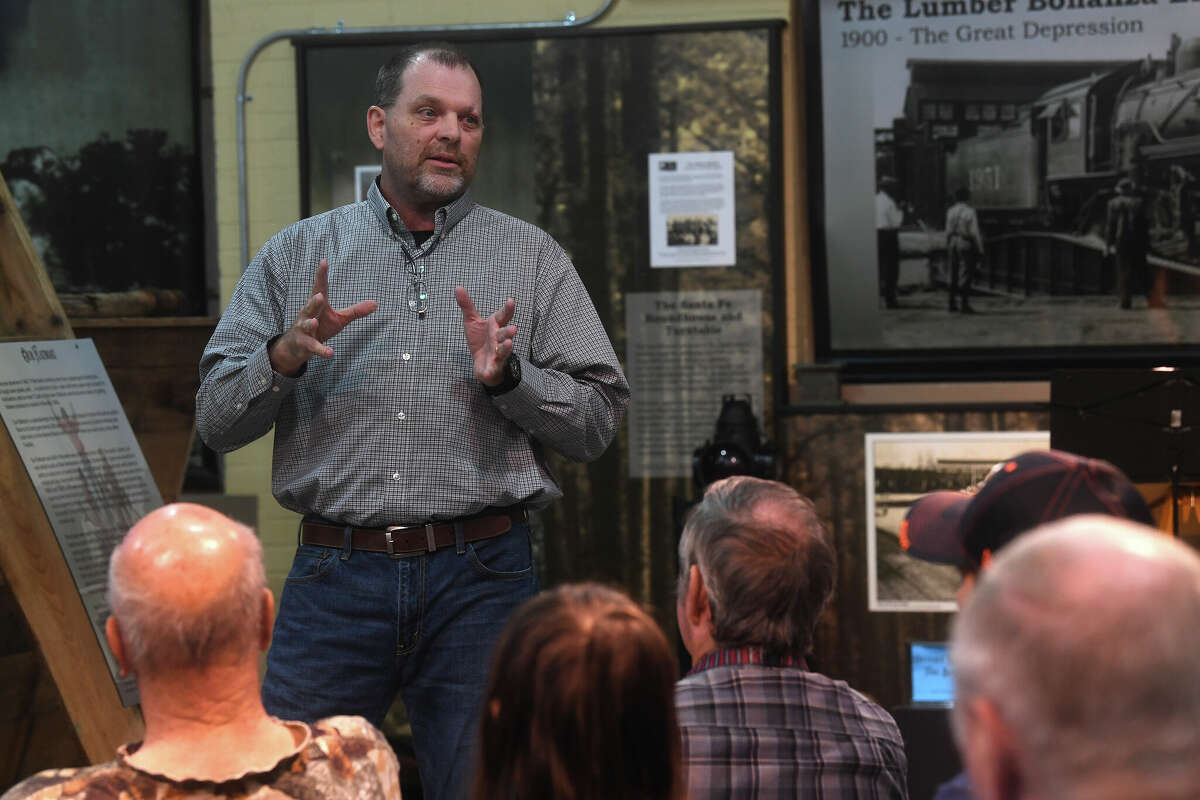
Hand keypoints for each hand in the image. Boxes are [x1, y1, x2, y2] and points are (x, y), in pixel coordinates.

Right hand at [269, 259, 377, 376]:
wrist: (298, 346)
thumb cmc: (320, 327)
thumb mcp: (339, 319)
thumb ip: (355, 311)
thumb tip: (376, 303)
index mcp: (318, 305)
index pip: (320, 287)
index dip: (321, 275)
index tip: (324, 262)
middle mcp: (308, 315)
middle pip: (310, 306)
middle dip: (314, 301)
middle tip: (319, 295)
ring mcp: (304, 329)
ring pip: (306, 325)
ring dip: (310, 323)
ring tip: (315, 322)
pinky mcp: (305, 344)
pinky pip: (314, 347)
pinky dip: (321, 350)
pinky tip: (330, 352)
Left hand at [454, 286, 515, 386]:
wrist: (481, 362)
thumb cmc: (480, 339)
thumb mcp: (471, 322)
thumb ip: (467, 306)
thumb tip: (458, 288)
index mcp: (495, 326)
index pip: (502, 316)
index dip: (507, 309)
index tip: (511, 301)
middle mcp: (498, 339)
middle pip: (505, 334)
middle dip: (509, 331)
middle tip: (513, 328)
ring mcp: (497, 353)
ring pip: (504, 350)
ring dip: (506, 347)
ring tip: (509, 343)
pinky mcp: (492, 366)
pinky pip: (493, 368)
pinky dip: (491, 371)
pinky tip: (487, 373)